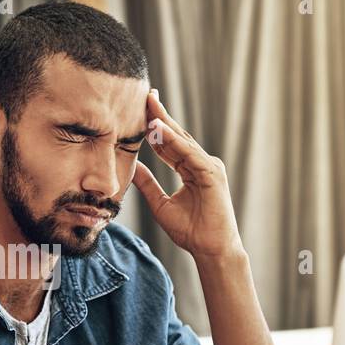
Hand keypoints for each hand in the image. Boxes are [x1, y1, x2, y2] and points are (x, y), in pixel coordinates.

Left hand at [132, 89, 243, 259]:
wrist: (210, 250)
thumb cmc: (190, 231)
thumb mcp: (160, 203)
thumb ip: (148, 183)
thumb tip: (132, 166)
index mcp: (191, 169)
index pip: (169, 143)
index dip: (154, 127)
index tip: (140, 109)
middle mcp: (201, 164)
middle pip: (177, 136)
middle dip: (161, 115)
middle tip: (146, 94)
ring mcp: (209, 167)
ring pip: (183, 141)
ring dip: (165, 123)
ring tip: (149, 105)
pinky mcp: (212, 175)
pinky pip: (189, 154)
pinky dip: (174, 141)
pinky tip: (159, 129)